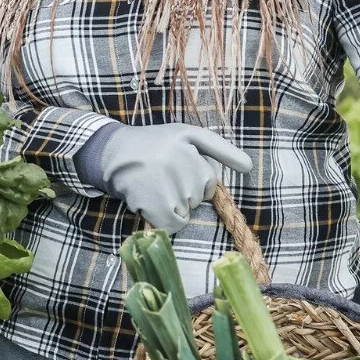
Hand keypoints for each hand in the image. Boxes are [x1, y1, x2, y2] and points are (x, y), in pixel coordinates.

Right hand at [91, 123, 253, 233]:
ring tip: (152, 187)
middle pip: (198, 196)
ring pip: (186, 211)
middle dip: (183, 193)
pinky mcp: (153, 202)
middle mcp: (179, 159)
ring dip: (171, 206)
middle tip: (160, 177)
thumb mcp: (188, 135)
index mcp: (190, 141)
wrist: (111, 154)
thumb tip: (248, 167)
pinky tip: (149, 203)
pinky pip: (174, 224)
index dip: (192, 181)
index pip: (209, 181)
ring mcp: (166, 181)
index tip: (173, 170)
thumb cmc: (153, 145)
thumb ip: (221, 149)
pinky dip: (164, 221)